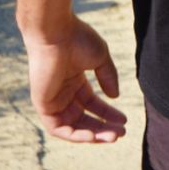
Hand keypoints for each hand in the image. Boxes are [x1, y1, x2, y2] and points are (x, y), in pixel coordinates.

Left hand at [23, 15, 126, 141]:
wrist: (56, 33)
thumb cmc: (78, 38)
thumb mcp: (100, 57)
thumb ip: (108, 76)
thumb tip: (115, 97)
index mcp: (74, 80)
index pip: (92, 103)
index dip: (108, 113)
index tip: (124, 120)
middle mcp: (63, 92)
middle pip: (84, 118)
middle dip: (103, 127)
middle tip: (121, 133)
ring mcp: (53, 100)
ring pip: (73, 127)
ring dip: (93, 134)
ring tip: (112, 136)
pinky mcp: (43, 106)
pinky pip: (59, 128)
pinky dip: (75, 135)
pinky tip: (93, 135)